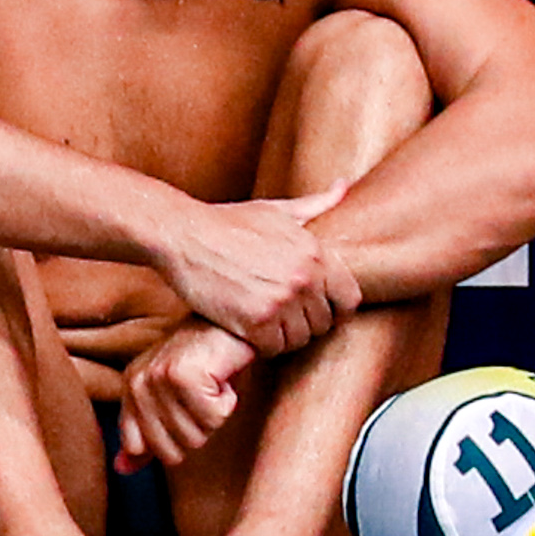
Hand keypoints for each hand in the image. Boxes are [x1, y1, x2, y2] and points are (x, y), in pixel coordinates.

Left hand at [114, 317, 256, 466]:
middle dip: (198, 430)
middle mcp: (138, 383)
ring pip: (195, 436)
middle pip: (171, 451)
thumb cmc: (207, 360)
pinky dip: (227, 402)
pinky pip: (213, 418)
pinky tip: (223, 379)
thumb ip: (147, 435)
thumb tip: (122, 469)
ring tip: (214, 385)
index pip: (137, 446)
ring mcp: (159, 378)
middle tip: (204, 397)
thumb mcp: (171, 398)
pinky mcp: (185, 375)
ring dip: (215, 415)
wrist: (233, 321)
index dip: (170, 440)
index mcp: (130, 387)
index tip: (186, 412)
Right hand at [158, 188, 352, 358]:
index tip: (320, 311)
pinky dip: (263, 345)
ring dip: (283, 337)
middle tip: (283, 317)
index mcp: (315, 252)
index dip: (336, 310)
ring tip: (266, 323)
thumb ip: (316, 205)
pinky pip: (274, 348)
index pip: (350, 299)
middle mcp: (304, 278)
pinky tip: (250, 330)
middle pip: (323, 323)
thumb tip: (344, 187)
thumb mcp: (278, 210)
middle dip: (305, 323)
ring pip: (299, 340)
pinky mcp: (254, 321)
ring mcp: (281, 300)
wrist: (184, 235)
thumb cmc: (229, 222)